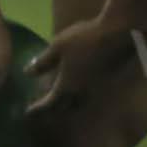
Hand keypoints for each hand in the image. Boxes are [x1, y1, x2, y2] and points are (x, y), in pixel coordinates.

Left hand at [25, 14, 146, 115]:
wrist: (118, 34)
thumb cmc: (84, 39)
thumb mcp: (58, 47)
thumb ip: (43, 62)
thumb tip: (28, 73)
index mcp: (67, 86)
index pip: (49, 103)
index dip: (38, 109)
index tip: (28, 112)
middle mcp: (81, 92)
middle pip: (65, 108)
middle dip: (53, 109)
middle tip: (45, 107)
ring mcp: (96, 88)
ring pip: (79, 102)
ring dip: (68, 104)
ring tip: (62, 98)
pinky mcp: (106, 81)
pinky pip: (89, 94)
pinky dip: (80, 94)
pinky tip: (79, 85)